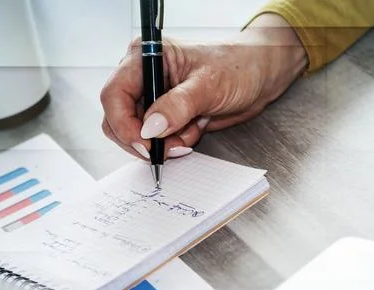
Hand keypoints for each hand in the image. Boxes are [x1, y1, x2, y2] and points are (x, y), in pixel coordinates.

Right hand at [100, 14, 306, 160]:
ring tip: (192, 132)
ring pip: (138, 134)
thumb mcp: (208, 86)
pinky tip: (196, 129)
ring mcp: (152, 98)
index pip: (114, 95)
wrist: (259, 79)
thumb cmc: (237, 68)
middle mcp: (143, 77)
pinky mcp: (164, 116)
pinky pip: (157, 141)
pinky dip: (175, 143)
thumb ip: (178, 106)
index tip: (146, 144)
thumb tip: (150, 128)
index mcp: (145, 58)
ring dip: (164, 143)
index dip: (124, 124)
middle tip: (171, 147)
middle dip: (144, 139)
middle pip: (118, 119)